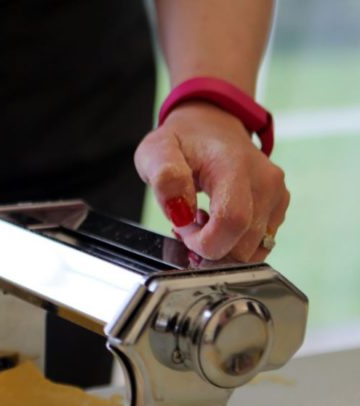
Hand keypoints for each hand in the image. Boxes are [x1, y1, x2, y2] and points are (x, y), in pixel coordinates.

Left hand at [134, 101, 289, 261]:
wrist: (211, 125)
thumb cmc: (182, 140)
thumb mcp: (156, 151)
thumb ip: (165, 178)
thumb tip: (181, 213)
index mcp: (235, 167)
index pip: (232, 222)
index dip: (204, 241)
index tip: (182, 229)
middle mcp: (265, 181)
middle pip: (243, 245)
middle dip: (210, 247)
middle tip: (189, 223)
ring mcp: (277, 194)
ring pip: (252, 250)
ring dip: (222, 246)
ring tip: (203, 220)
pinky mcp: (279, 205)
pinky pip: (259, 243)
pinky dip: (235, 242)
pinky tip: (218, 222)